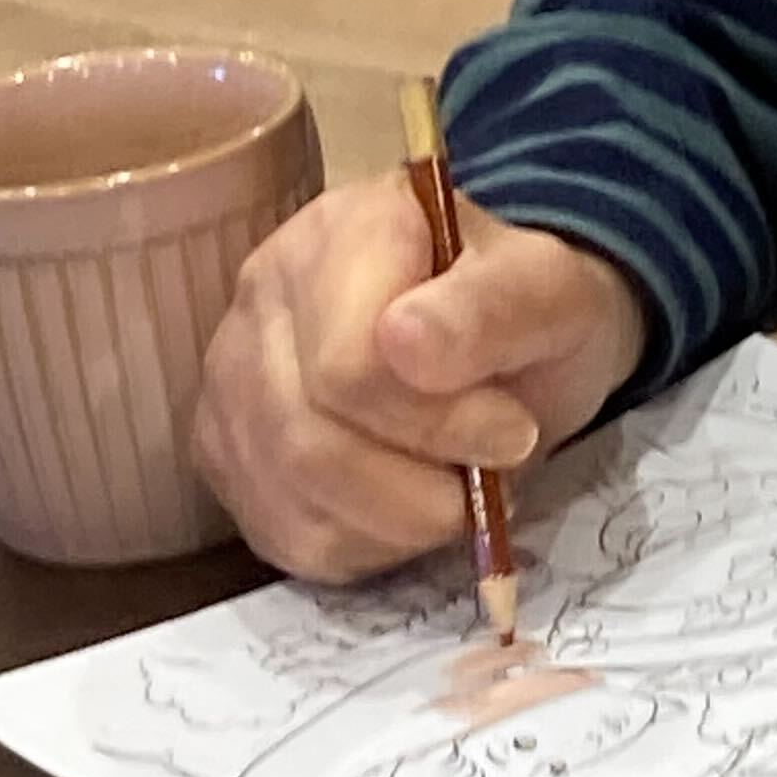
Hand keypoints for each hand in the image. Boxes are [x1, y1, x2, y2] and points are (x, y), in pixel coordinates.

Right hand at [192, 171, 641, 582]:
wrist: (501, 340)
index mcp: (345, 231)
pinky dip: (367, 545)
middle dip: (420, 484)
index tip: (513, 431)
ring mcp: (231, 374)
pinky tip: (411, 510)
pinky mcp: (226, 450)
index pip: (347, 365)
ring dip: (399, 521)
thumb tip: (405, 343)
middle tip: (494, 473)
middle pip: (308, 438)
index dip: (437, 422)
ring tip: (457, 492)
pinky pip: (284, 532)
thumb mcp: (549, 293)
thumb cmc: (522, 310)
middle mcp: (264, 292)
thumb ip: (492, 308)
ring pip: (291, 493)